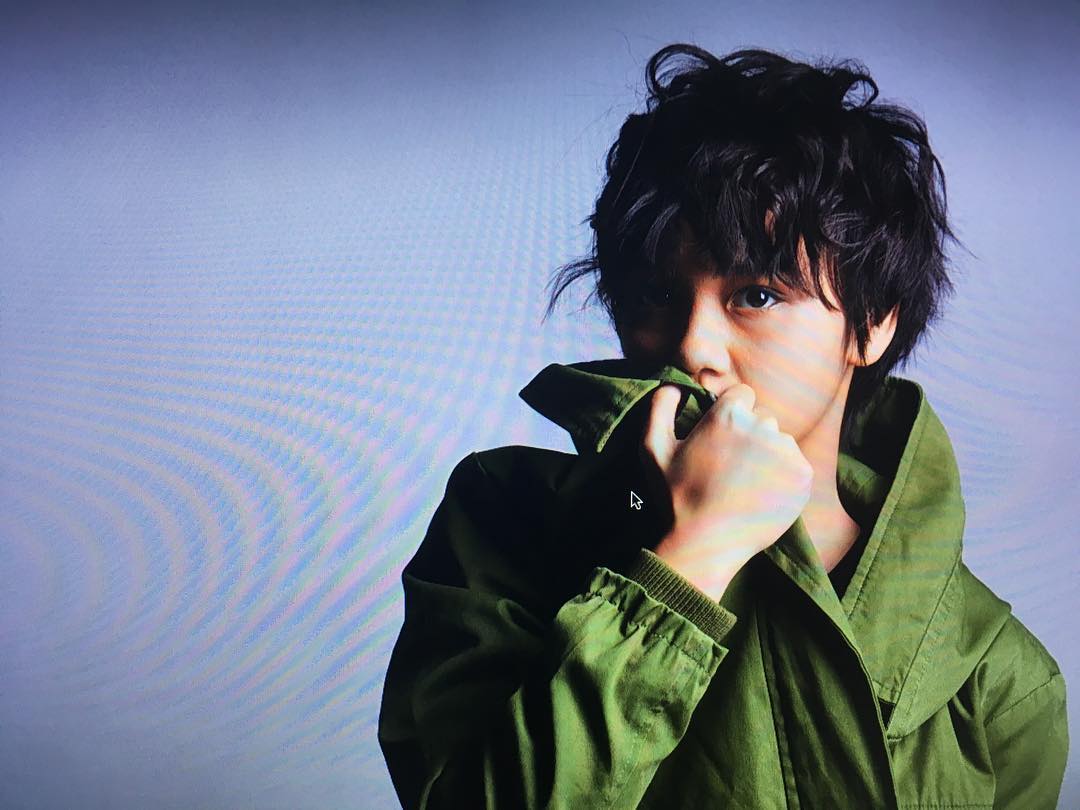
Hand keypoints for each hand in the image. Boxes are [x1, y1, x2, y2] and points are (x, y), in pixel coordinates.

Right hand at [639, 384, 813, 598]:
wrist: (704, 543)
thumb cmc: (675, 496)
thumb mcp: (652, 448)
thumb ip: (659, 406)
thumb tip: (676, 384)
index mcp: (727, 414)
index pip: (742, 394)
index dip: (730, 415)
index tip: (721, 440)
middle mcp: (762, 426)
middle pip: (763, 417)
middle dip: (750, 435)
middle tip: (731, 467)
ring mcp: (785, 451)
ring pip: (781, 441)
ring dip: (768, 455)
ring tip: (746, 484)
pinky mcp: (802, 475)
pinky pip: (796, 464)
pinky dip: (783, 477)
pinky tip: (761, 495)